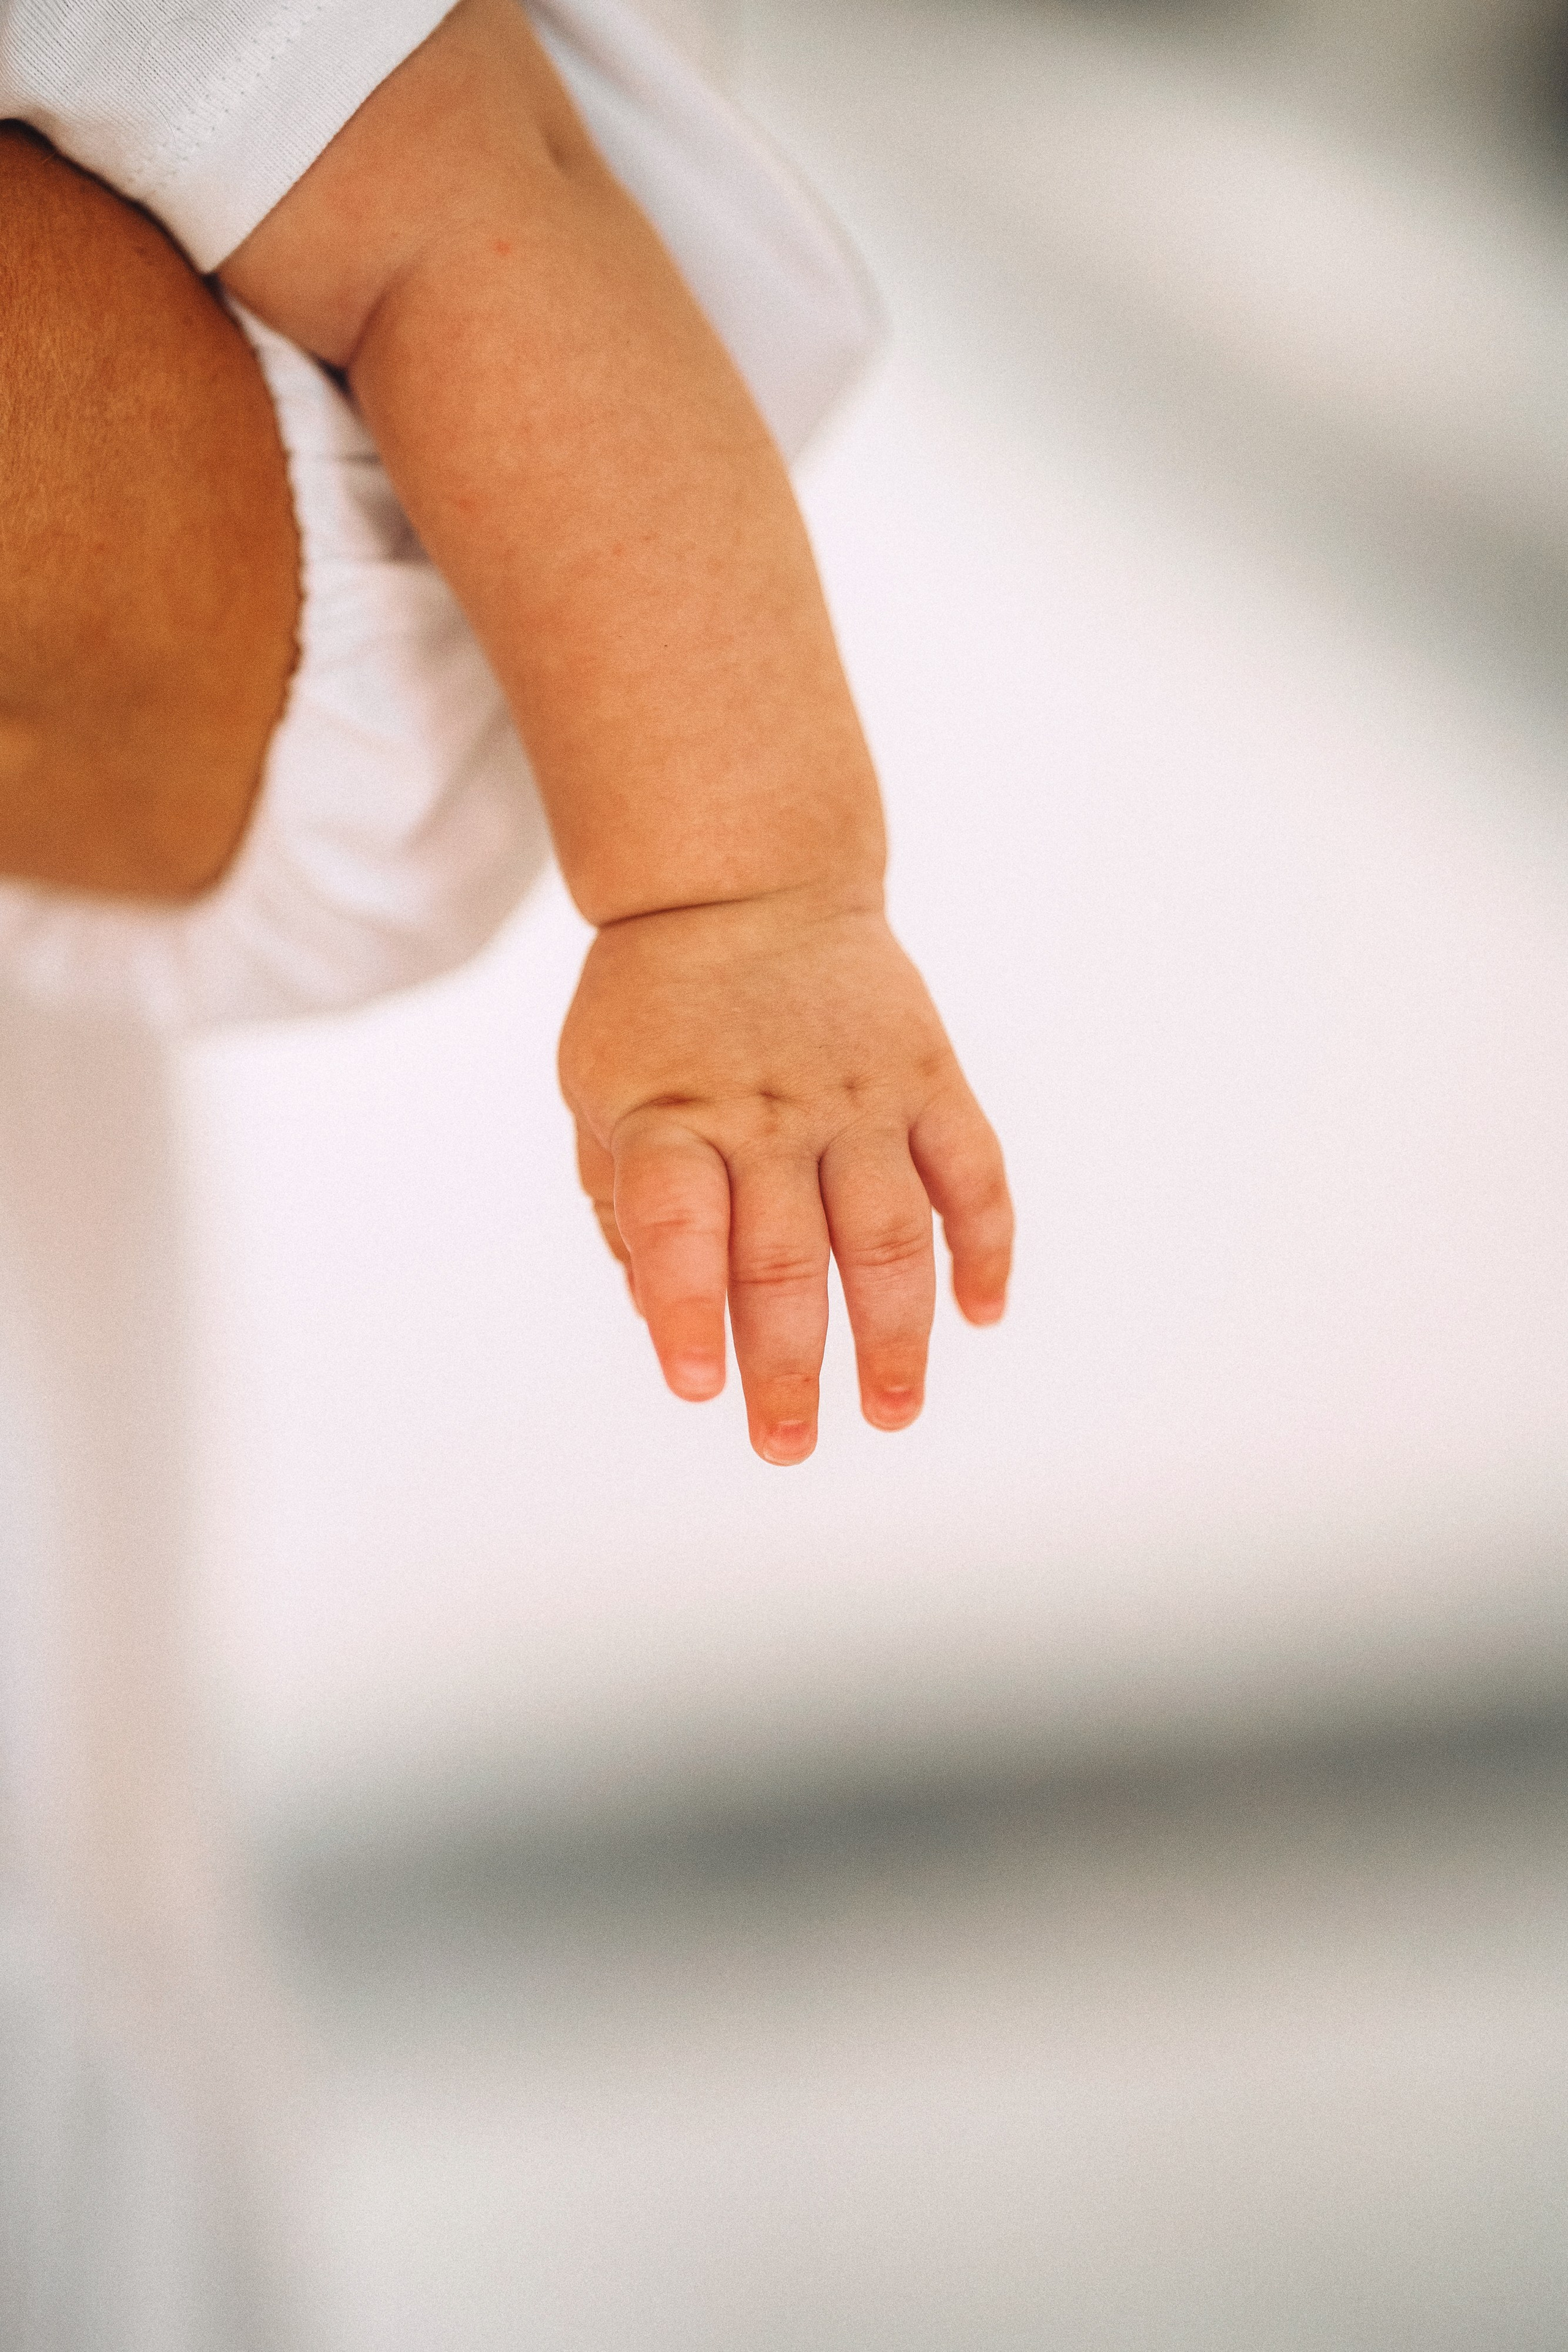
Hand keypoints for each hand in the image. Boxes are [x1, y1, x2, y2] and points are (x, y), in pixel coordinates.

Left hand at [558, 885, 1012, 1462]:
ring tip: (890, 1411)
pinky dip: (984, 1246)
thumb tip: (664, 1314)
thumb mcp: (598, 1091)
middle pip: (785, 1256)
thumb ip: (625, 1204)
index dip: (686, 1310)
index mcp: (674, 1115)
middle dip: (789, 1366)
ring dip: (896, 1334)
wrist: (743, 878)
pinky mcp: (928, 1076)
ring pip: (889, 1233)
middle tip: (788, 1446)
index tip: (697, 1388)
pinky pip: (972, 1171)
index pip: (679, 1223)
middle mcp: (771, 1110)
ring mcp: (859, 1094)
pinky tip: (982, 1313)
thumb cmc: (655, 1010)